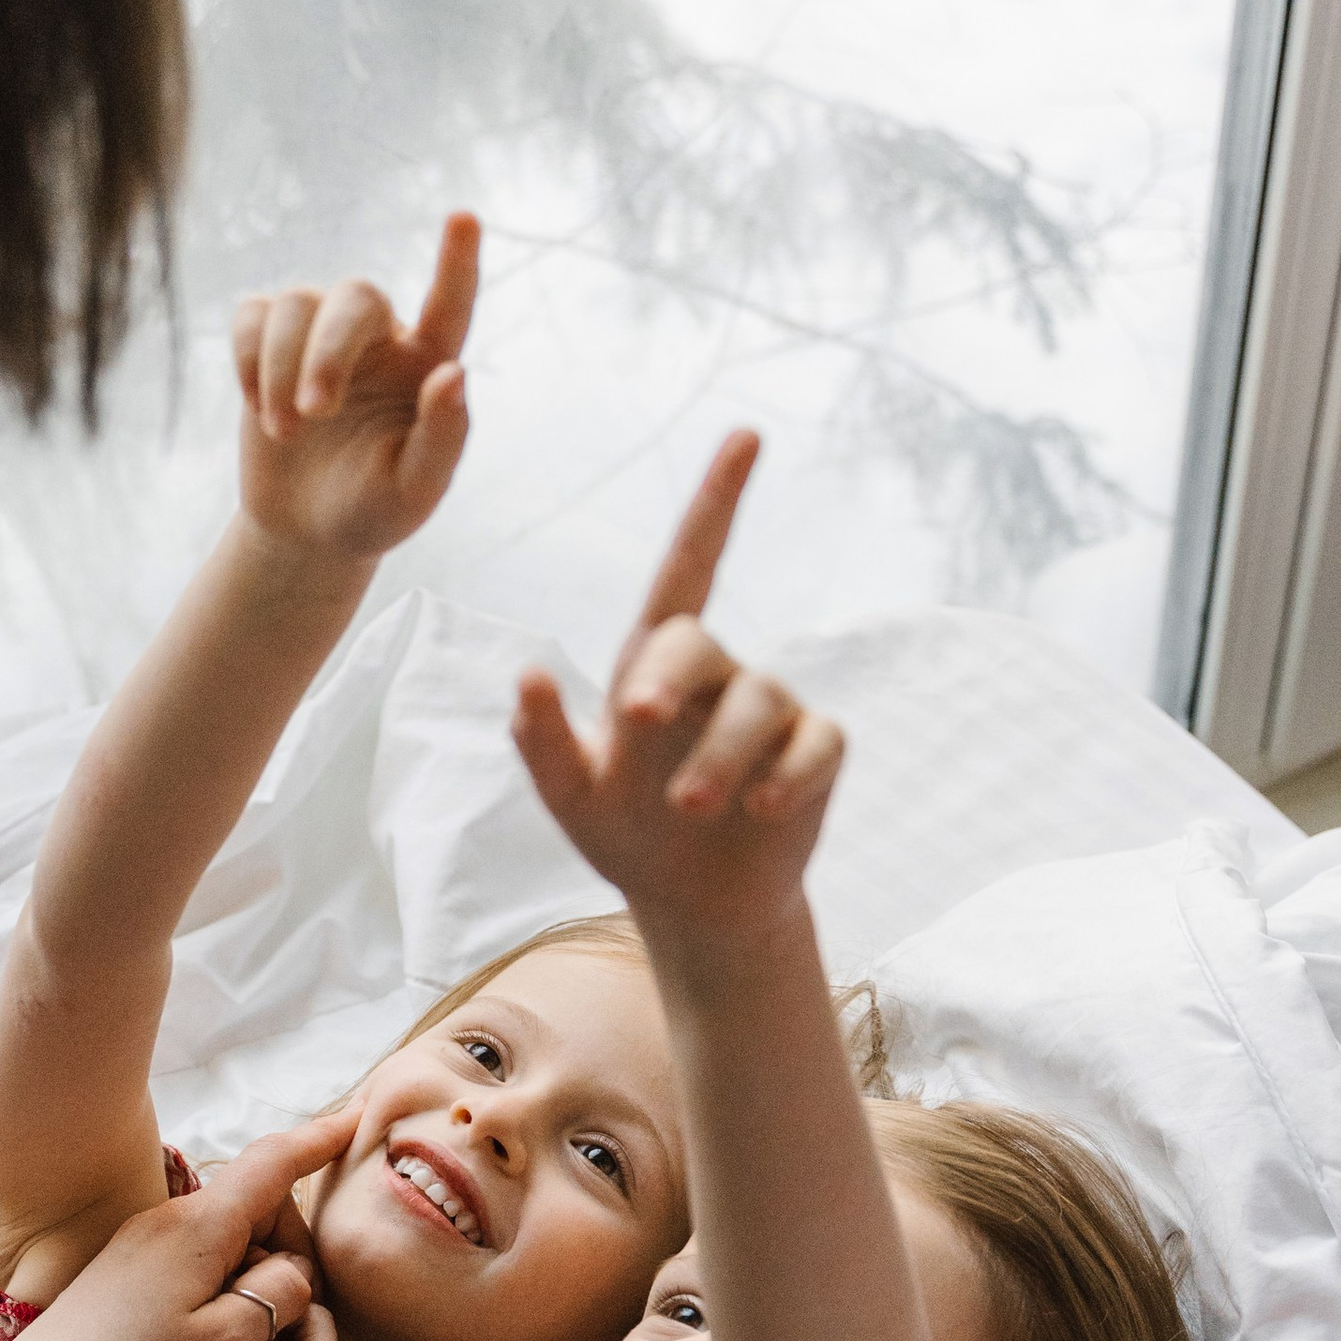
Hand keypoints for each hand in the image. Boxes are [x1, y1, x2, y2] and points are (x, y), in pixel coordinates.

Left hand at [0, 1115, 353, 1340]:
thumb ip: (274, 1296)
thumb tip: (292, 1271)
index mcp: (197, 1228)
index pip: (273, 1162)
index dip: (320, 1139)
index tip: (358, 1120)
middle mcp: (167, 1222)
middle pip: (254, 1203)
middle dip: (289, 1241)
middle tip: (295, 1313)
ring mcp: (141, 1246)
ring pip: (226, 1237)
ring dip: (255, 1271)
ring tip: (250, 1339)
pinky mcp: (124, 1276)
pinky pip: (196, 1260)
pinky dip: (224, 1283)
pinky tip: (216, 1337)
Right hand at [231, 212, 478, 565]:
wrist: (306, 530)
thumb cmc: (374, 509)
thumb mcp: (415, 490)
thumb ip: (443, 437)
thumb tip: (453, 373)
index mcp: (426, 364)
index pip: (449, 305)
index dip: (456, 262)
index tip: (464, 217)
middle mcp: (378, 336)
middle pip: (355, 296)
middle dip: (328, 351)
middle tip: (315, 415)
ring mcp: (319, 333)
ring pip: (295, 302)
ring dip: (282, 368)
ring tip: (284, 432)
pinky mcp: (267, 342)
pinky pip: (251, 315)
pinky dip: (247, 360)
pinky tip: (259, 409)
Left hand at [512, 436, 842, 943]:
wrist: (694, 904)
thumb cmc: (626, 835)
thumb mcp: (571, 800)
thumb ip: (542, 744)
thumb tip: (524, 674)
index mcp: (654, 663)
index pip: (687, 567)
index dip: (717, 503)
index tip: (746, 436)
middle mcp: (718, 673)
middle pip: (699, 641)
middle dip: (671, 678)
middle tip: (639, 722)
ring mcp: (772, 711)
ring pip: (759, 701)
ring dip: (719, 756)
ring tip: (686, 808)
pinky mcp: (815, 755)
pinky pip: (817, 744)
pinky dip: (790, 773)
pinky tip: (765, 806)